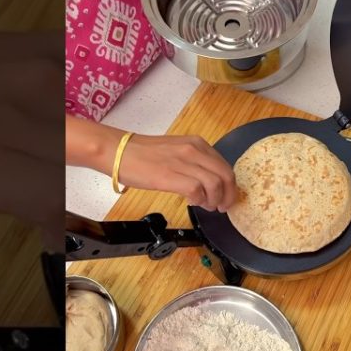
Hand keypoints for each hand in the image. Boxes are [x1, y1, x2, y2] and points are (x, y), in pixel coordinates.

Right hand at [119, 134, 237, 210]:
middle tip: (222, 207)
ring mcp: (183, 162)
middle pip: (225, 175)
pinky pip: (197, 190)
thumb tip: (209, 182)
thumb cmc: (144, 154)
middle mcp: (194, 150)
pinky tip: (191, 202)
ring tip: (206, 206)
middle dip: (228, 195)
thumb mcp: (177, 150)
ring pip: (215, 184)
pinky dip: (199, 200)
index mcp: (197, 144)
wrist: (120, 152)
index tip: (227, 197)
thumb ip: (195, 162)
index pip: (225, 165)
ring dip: (214, 200)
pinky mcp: (171, 176)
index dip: (230, 185)